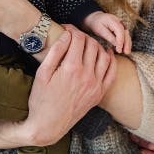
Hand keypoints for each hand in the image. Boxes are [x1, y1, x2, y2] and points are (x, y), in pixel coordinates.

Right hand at [20, 27, 115, 145]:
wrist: (48, 125)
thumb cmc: (41, 99)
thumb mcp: (42, 73)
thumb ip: (55, 52)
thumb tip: (66, 35)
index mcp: (71, 68)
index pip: (77, 38)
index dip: (71, 29)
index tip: (65, 28)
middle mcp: (87, 75)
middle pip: (91, 44)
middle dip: (82, 35)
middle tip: (74, 36)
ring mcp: (95, 85)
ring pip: (103, 55)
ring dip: (96, 45)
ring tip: (86, 44)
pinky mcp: (99, 94)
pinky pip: (112, 72)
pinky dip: (110, 60)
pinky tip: (105, 54)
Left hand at [83, 11, 131, 53]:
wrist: (95, 18)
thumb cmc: (96, 24)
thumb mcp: (100, 30)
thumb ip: (108, 36)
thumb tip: (116, 44)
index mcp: (113, 20)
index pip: (120, 31)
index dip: (120, 41)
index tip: (119, 50)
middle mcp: (119, 21)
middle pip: (125, 33)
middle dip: (126, 43)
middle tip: (126, 52)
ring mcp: (121, 24)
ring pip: (126, 34)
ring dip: (127, 43)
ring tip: (126, 52)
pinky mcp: (121, 28)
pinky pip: (125, 35)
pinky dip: (126, 41)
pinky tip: (125, 48)